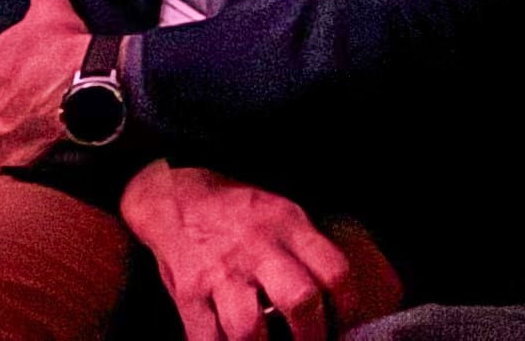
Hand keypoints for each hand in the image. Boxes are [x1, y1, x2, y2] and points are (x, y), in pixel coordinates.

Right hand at [119, 160, 359, 340]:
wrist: (176, 197)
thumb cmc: (238, 213)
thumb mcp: (279, 213)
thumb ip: (305, 247)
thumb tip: (335, 293)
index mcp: (287, 224)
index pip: (333, 269)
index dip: (347, 306)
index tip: (346, 325)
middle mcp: (257, 247)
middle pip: (298, 300)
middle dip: (312, 336)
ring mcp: (220, 272)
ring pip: (249, 328)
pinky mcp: (189, 293)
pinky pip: (207, 338)